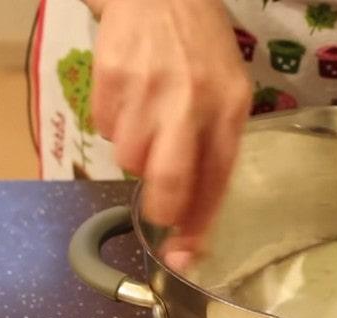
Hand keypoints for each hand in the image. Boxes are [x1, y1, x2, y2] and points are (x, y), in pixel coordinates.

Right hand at [88, 0, 251, 269]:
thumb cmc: (201, 47)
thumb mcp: (229, 91)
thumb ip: (216, 146)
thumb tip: (194, 207)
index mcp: (230, 107)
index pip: (218, 178)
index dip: (200, 222)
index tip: (187, 253)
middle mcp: (192, 101)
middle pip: (171, 180)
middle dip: (162, 209)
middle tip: (158, 210)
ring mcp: (149, 89)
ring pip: (130, 159)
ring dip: (136, 154)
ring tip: (149, 121)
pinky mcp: (111, 78)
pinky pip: (106, 129)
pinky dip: (115, 125)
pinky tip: (131, 99)